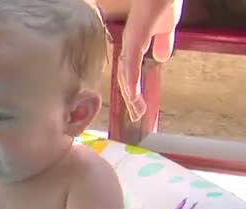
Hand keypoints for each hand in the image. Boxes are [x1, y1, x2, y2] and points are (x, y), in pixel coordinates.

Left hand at [118, 0, 182, 120]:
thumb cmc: (162, 3)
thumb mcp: (166, 27)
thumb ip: (162, 42)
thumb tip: (161, 58)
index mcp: (134, 43)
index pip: (129, 70)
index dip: (132, 88)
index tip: (139, 105)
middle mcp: (128, 44)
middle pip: (124, 76)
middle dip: (130, 97)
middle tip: (137, 115)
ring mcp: (130, 42)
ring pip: (125, 73)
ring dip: (130, 95)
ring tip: (137, 112)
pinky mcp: (134, 38)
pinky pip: (130, 64)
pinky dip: (131, 82)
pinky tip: (133, 95)